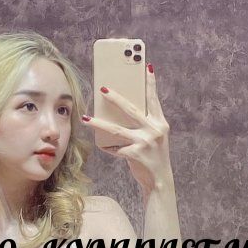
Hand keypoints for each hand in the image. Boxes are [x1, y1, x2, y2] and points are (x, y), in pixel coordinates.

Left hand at [81, 64, 171, 190]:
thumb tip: (121, 110)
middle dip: (115, 98)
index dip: (150, 82)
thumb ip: (144, 124)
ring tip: (86, 117)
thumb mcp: (154, 137)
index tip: (146, 66)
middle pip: (131, 109)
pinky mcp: (135, 154)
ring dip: (99, 123)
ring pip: (116, 129)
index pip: (153, 99)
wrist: (160, 181)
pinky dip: (108, 148)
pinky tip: (102, 146)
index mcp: (160, 123)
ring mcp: (145, 142)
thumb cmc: (153, 156)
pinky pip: (115, 148)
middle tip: (103, 88)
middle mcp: (154, 130)